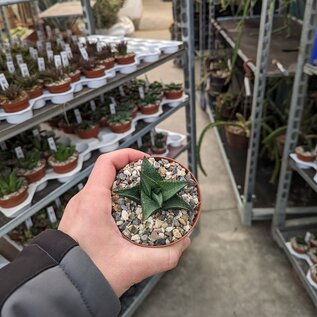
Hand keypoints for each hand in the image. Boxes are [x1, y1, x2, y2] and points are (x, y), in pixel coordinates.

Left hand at [58, 149, 189, 295]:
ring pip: (104, 186)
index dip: (128, 155)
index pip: (107, 162)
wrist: (65, 291)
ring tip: (144, 194)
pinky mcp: (80, 218)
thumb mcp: (134, 266)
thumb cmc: (91, 275)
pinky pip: (99, 199)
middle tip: (152, 180)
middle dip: (133, 172)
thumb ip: (166, 255)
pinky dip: (117, 198)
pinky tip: (130, 212)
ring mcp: (80, 209)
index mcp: (92, 202)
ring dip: (125, 186)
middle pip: (109, 172)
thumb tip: (184, 241)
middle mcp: (83, 201)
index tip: (147, 161)